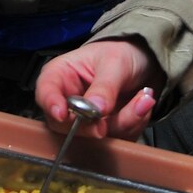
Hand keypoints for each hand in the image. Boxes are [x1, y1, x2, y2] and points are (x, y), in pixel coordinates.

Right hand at [34, 38, 164, 140]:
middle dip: (96, 123)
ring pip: (96, 136)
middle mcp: (68, 101)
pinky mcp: (105, 131)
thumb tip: (94, 109)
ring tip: (142, 99)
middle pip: (66, 125)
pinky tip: (141, 105)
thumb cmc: (123, 52)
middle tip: (117, 113)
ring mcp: (85, 120)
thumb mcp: (115, 62)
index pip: (45, 92)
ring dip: (124, 121)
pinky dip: (134, 125)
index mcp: (60, 75)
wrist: (146, 61)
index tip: (63, 114)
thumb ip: (105, 86)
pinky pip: (116, 139)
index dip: (51, 105)